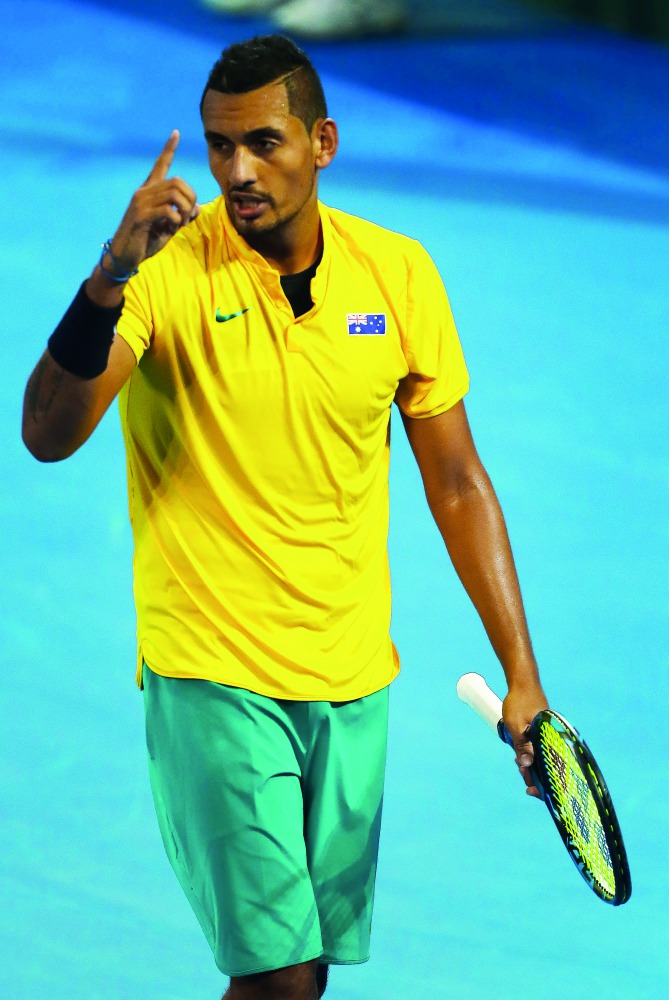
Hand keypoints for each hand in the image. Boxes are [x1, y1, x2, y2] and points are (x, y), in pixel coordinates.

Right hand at [105, 130, 198, 272]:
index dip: (168, 149)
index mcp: (149, 192)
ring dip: (184, 210)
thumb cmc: (146, 240)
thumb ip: (182, 216)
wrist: (125, 256)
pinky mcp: (140, 216)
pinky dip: (176, 219)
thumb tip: (196, 207)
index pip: (160, 165)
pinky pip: (167, 211)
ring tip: (181, 223)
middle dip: (190, 198)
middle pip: (177, 182)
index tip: (176, 133)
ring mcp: (140, 203)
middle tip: (188, 216)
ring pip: (174, 194)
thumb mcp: (168, 227)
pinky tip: (172, 227)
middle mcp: (144, 192)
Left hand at [502, 681, 548, 798]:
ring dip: (532, 766)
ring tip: (519, 766)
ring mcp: (548, 735)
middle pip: (549, 766)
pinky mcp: (543, 732)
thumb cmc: (519, 701)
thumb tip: (526, 765)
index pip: (553, 769)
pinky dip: (532, 756)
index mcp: (550, 737)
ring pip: (543, 758)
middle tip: (524, 781)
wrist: (523, 681)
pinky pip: (540, 749)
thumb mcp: (516, 725)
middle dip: (535, 777)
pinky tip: (521, 759)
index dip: (543, 784)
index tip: (531, 791)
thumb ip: (522, 745)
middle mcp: (553, 737)